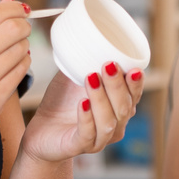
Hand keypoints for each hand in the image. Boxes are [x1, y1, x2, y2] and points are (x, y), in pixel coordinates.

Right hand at [0, 0, 30, 160]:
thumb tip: (10, 3)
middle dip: (23, 24)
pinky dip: (23, 63)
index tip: (20, 8)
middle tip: (23, 25)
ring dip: (23, 44)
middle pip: (11, 30)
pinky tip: (14, 63)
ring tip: (15, 47)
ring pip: (20, 50)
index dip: (12, 8)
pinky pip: (20, 72)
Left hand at [19, 60, 145, 163]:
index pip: (134, 96)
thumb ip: (85, 61)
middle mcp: (115, 125)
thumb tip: (87, 31)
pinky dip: (87, 118)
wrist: (41, 130)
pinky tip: (83, 103)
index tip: (134, 68)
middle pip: (125, 108)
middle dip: (118, 85)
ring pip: (109, 122)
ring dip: (101, 98)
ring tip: (91, 78)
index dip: (137, 83)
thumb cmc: (62, 103)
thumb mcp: (74, 77)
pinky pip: (88, 134)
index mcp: (119, 108)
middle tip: (108, 65)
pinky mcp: (79, 147)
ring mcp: (99, 139)